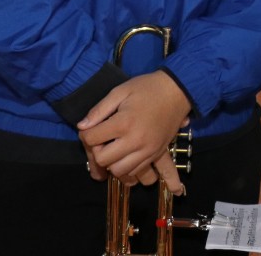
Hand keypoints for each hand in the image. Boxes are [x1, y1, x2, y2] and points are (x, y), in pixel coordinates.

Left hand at [78, 71, 191, 187]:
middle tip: (102, 140)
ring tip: (114, 149)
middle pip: (103, 160)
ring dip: (112, 162)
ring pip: (119, 171)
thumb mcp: (120, 91)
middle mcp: (135, 140)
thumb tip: (82, 126)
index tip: (91, 128)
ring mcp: (148, 150)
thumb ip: (99, 109)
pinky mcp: (156, 154)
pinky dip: (127, 167)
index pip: (91, 139)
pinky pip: (136, 172)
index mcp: (124, 122)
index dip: (86, 134)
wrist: (179, 91)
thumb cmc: (147, 88)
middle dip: (97, 151)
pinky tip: (126, 155)